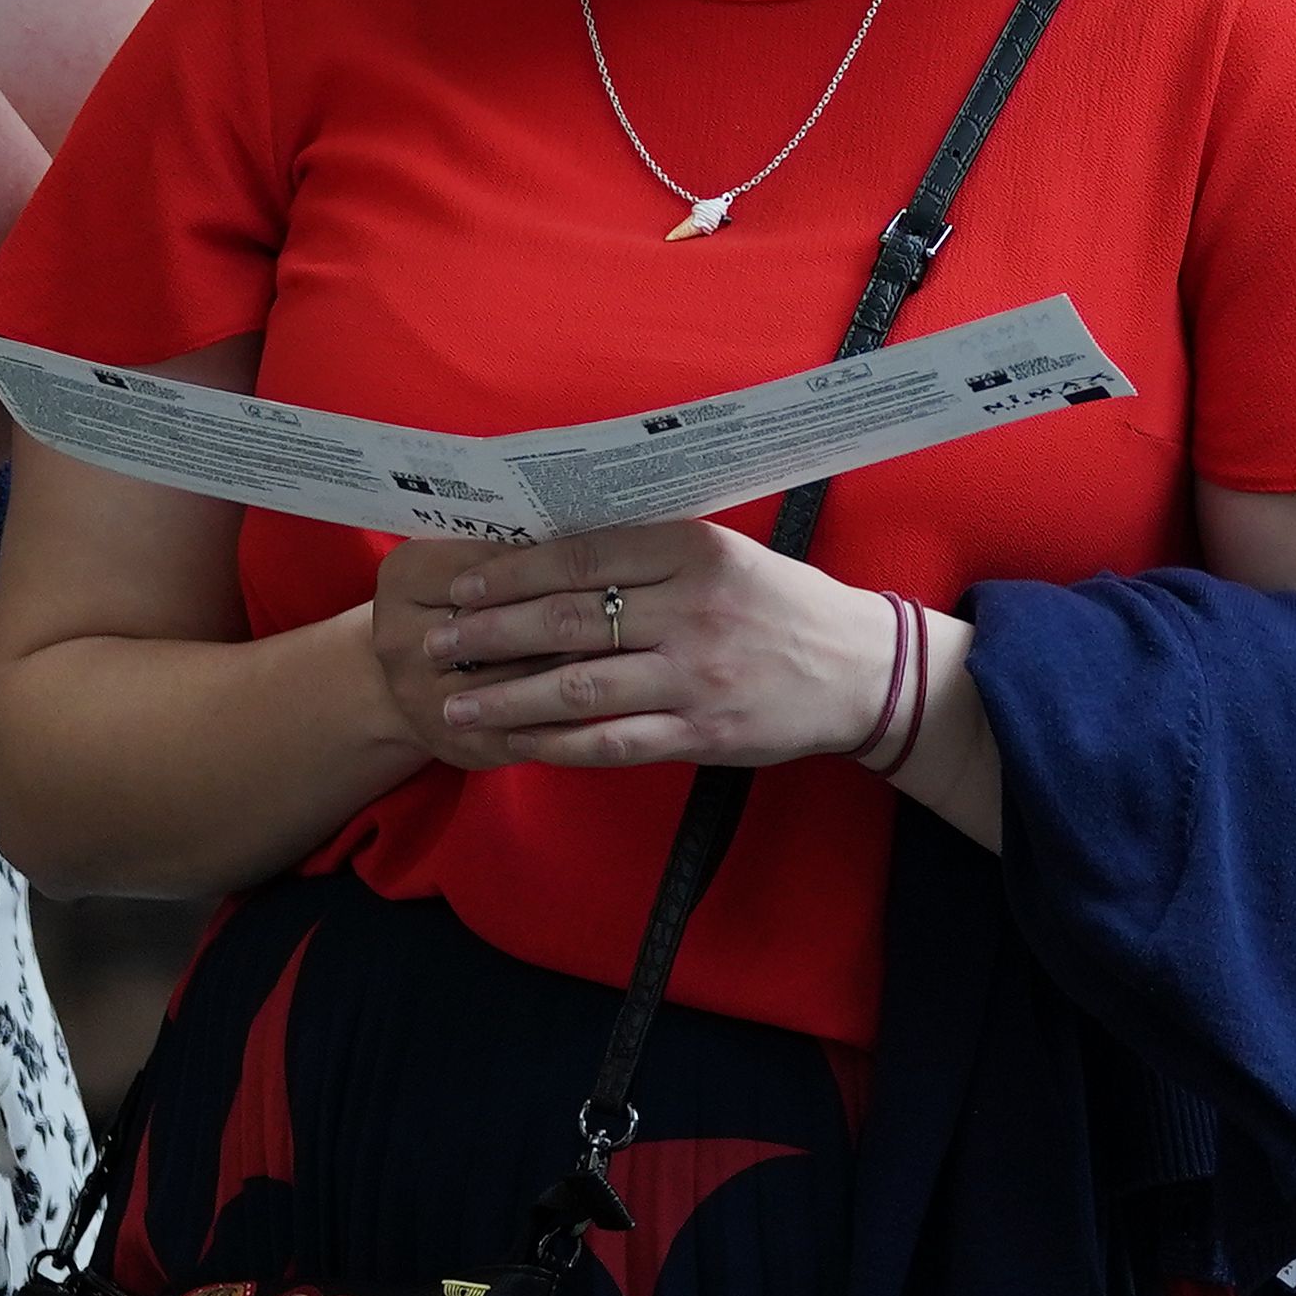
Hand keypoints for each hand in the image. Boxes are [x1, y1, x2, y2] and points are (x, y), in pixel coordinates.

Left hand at [373, 522, 906, 774]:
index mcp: (695, 550)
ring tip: (455, 703)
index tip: (461, 585)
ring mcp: (698, 676)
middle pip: (569, 620)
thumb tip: (546, 559)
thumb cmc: (780, 604)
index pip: (582, 555)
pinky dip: (559, 745)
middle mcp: (694, 610)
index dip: (511, 571)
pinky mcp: (705, 733)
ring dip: (508, 698)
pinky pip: (615, 742)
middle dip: (490, 634)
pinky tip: (517, 745)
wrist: (859, 668)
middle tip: (436, 644)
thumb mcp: (723, 554)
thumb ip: (647, 554)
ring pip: (581, 688)